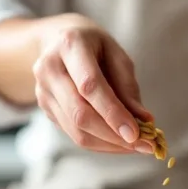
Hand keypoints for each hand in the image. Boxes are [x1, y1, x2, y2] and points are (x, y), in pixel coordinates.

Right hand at [33, 14, 153, 152]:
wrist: (58, 42)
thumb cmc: (94, 48)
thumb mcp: (116, 56)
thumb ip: (127, 87)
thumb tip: (144, 120)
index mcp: (70, 45)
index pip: (90, 86)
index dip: (112, 113)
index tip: (136, 134)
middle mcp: (50, 68)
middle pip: (80, 113)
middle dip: (113, 135)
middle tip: (144, 145)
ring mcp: (43, 90)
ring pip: (76, 130)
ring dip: (109, 144)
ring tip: (135, 146)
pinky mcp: (45, 108)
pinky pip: (73, 134)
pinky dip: (100, 143)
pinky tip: (118, 142)